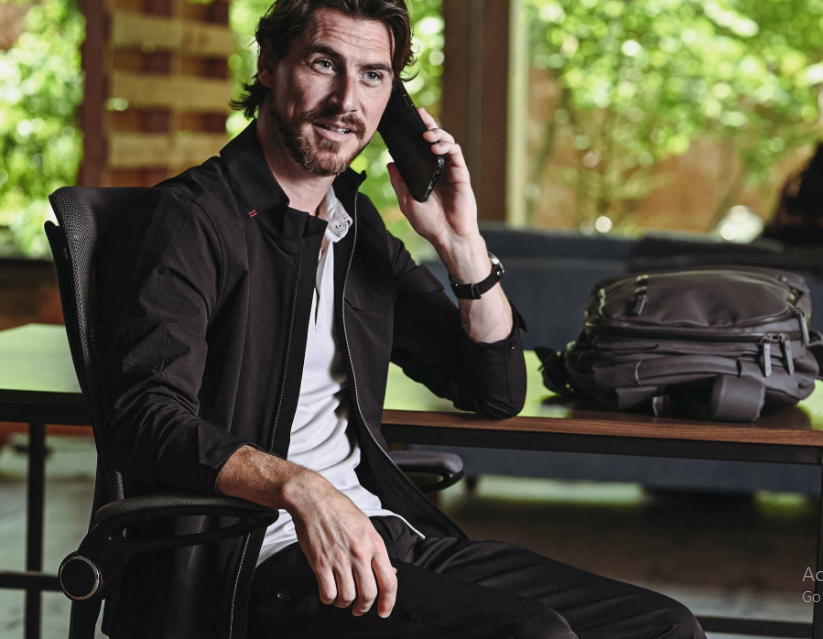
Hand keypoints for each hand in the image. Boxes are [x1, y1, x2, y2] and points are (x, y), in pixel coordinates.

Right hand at [286, 470, 398, 617]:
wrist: (314, 500)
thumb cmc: (340, 510)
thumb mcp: (366, 526)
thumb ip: (377, 551)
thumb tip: (390, 572)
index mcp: (374, 544)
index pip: (389, 581)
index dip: (388, 602)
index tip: (384, 611)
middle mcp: (360, 553)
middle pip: (368, 594)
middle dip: (364, 607)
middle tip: (358, 608)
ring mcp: (340, 558)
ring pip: (347, 597)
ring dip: (344, 603)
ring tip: (341, 599)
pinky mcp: (321, 562)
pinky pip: (328, 593)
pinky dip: (329, 598)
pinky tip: (328, 593)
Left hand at [386, 107, 479, 250]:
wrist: (448, 236)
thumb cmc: (429, 223)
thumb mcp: (407, 201)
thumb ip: (399, 182)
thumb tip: (390, 163)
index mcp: (426, 173)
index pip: (420, 148)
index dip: (415, 133)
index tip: (406, 120)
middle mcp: (439, 169)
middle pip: (434, 140)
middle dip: (428, 124)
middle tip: (420, 113)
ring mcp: (451, 170)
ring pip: (446, 142)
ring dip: (437, 133)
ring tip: (426, 134)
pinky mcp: (461, 173)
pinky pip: (455, 153)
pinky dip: (446, 146)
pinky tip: (435, 146)